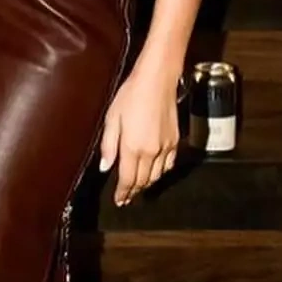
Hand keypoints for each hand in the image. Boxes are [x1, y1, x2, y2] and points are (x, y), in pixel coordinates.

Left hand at [99, 63, 179, 206]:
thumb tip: (106, 167)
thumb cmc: (130, 96)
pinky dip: (161, 173)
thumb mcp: (112, 118)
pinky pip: (168, 165)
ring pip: (157, 175)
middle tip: (126, 198)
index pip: (128, 179)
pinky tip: (155, 172)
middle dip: (134, 191)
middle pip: (143, 180)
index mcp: (132, 147)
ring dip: (147, 184)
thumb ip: (109, 145)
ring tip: (138, 188)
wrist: (157, 80)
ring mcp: (166, 147)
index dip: (123, 193)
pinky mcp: (175, 141)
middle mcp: (151, 152)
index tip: (119, 201)